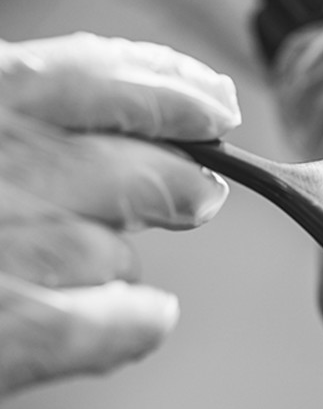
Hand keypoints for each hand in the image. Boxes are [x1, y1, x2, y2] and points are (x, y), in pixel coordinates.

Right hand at [0, 32, 239, 395]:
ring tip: (53, 268)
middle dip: (182, 187)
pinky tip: (139, 318)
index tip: (215, 107)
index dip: (173, 92)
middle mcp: (13, 163)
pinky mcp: (29, 329)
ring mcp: (27, 247)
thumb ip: (8, 121)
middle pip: (150, 174)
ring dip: (109, 263)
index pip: (103, 79)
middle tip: (197, 199)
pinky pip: (133, 321)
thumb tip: (113, 137)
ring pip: (124, 253)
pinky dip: (141, 322)